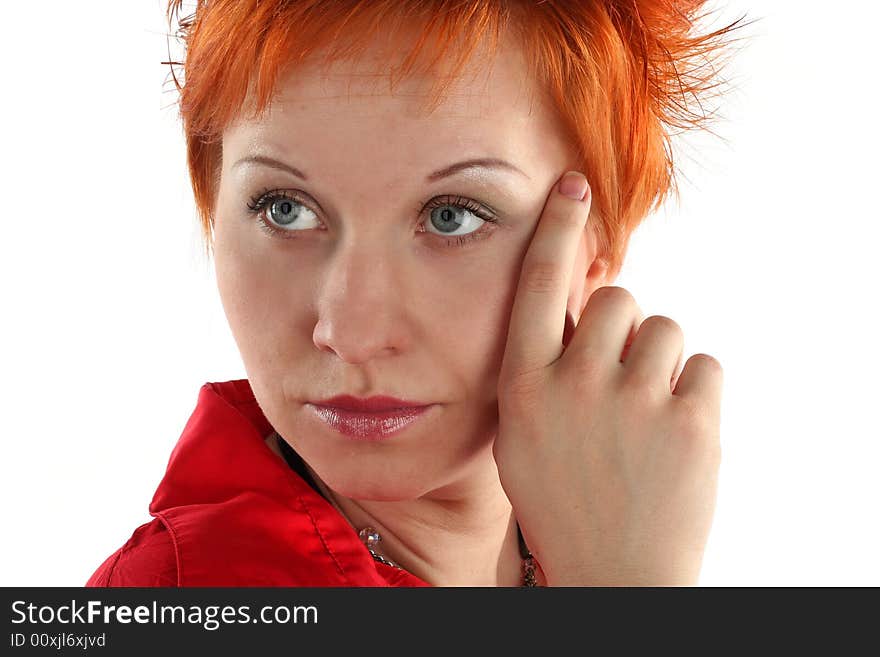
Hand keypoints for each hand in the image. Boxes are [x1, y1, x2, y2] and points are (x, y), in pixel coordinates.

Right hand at [494, 171, 722, 585]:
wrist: (613, 576)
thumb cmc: (563, 501)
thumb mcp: (524, 436)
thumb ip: (541, 371)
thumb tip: (579, 311)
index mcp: (524, 387)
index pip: (538, 286)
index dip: (555, 230)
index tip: (571, 186)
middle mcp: (574, 385)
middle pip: (618, 299)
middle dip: (625, 329)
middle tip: (621, 378)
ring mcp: (635, 404)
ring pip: (666, 330)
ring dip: (661, 362)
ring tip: (648, 415)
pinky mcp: (693, 424)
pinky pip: (706, 366)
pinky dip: (696, 391)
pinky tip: (676, 432)